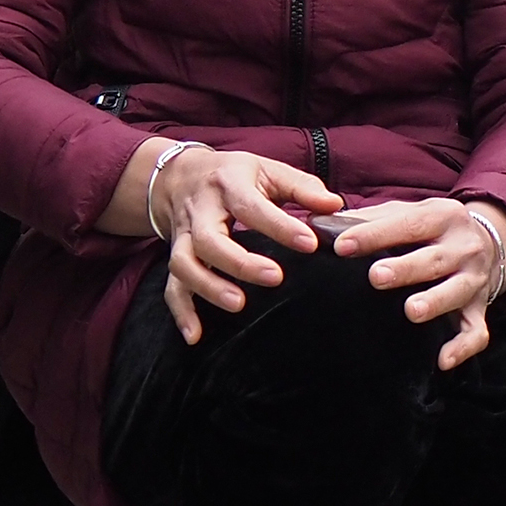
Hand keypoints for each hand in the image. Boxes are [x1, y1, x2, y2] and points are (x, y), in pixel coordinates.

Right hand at [143, 144, 340, 344]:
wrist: (180, 176)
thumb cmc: (234, 175)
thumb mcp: (268, 170)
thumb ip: (302, 187)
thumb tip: (334, 206)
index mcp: (228, 185)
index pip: (251, 206)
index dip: (280, 226)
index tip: (309, 244)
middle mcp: (200, 211)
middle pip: (209, 239)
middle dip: (240, 262)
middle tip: (275, 278)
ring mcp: (183, 236)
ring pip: (185, 264)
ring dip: (209, 287)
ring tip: (238, 304)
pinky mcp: (176, 256)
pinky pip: (171, 287)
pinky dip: (181, 312)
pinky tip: (196, 335)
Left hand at [331, 196, 505, 370]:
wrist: (491, 242)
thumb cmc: (433, 230)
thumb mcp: (411, 213)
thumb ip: (373, 218)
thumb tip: (323, 224)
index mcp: (443, 216)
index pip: (408, 223)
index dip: (374, 234)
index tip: (343, 245)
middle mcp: (463, 246)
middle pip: (434, 258)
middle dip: (406, 268)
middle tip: (376, 276)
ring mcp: (474, 279)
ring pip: (457, 292)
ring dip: (435, 302)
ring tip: (411, 311)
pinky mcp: (480, 309)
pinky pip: (476, 332)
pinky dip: (463, 347)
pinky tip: (443, 360)